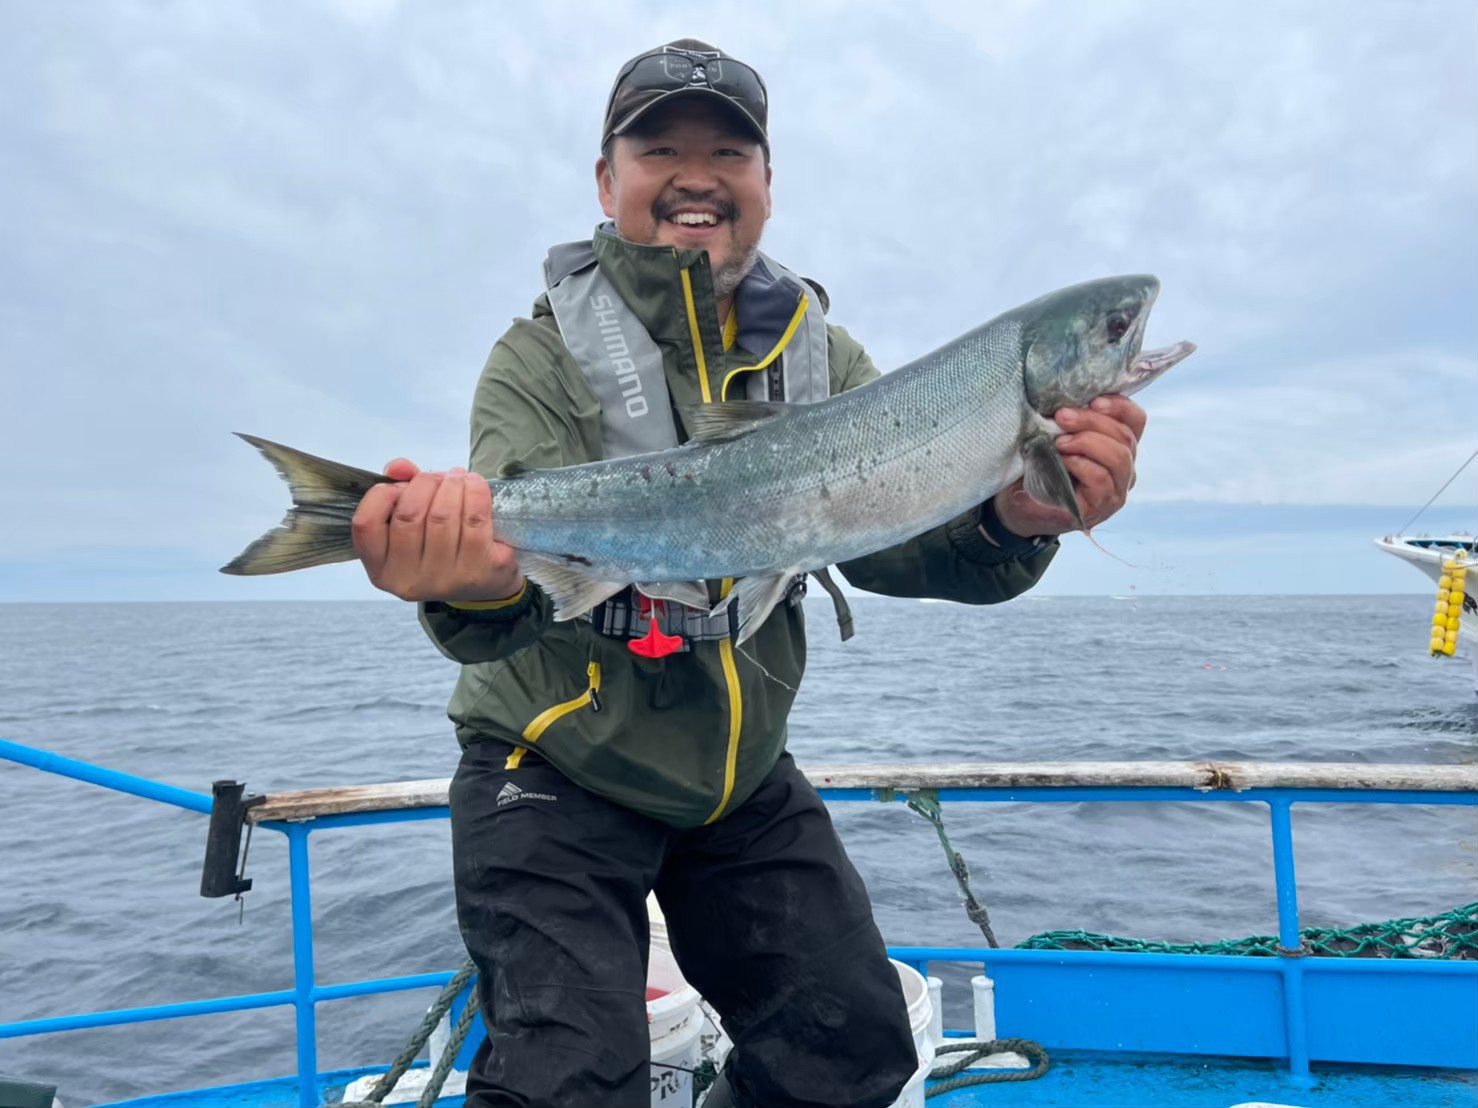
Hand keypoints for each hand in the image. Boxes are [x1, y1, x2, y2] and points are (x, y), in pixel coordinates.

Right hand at [351, 458, 522, 601]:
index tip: (403, 484)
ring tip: (458, 477)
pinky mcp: (477, 572)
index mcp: (381, 568)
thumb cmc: (442, 544)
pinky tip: (474, 485)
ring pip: (442, 516)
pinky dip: (475, 493)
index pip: (366, 524)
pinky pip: (474, 521)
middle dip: (425, 483)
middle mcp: (407, 580)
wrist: (487, 578)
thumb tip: (398, 467)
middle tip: (438, 476)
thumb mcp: (414, 521)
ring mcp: (443, 580)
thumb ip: (400, 489)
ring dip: (452, 485)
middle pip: (408, 515)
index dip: (383, 493)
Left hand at [992, 395, 1145, 537]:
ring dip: (1087, 442)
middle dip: (1092, 421)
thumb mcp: (1058, 435)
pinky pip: (1100, 479)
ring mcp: (1115, 492)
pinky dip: (1080, 464)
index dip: (1119, 406)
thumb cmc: (1039, 467)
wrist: (1017, 504)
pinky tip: (1061, 461)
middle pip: (1125, 437)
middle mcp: (1124, 470)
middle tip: (1062, 416)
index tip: (1093, 400)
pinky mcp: (1099, 509)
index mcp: (1118, 448)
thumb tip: (1072, 399)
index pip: (1135, 420)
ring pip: (1118, 457)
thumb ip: (1074, 421)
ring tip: (1060, 442)